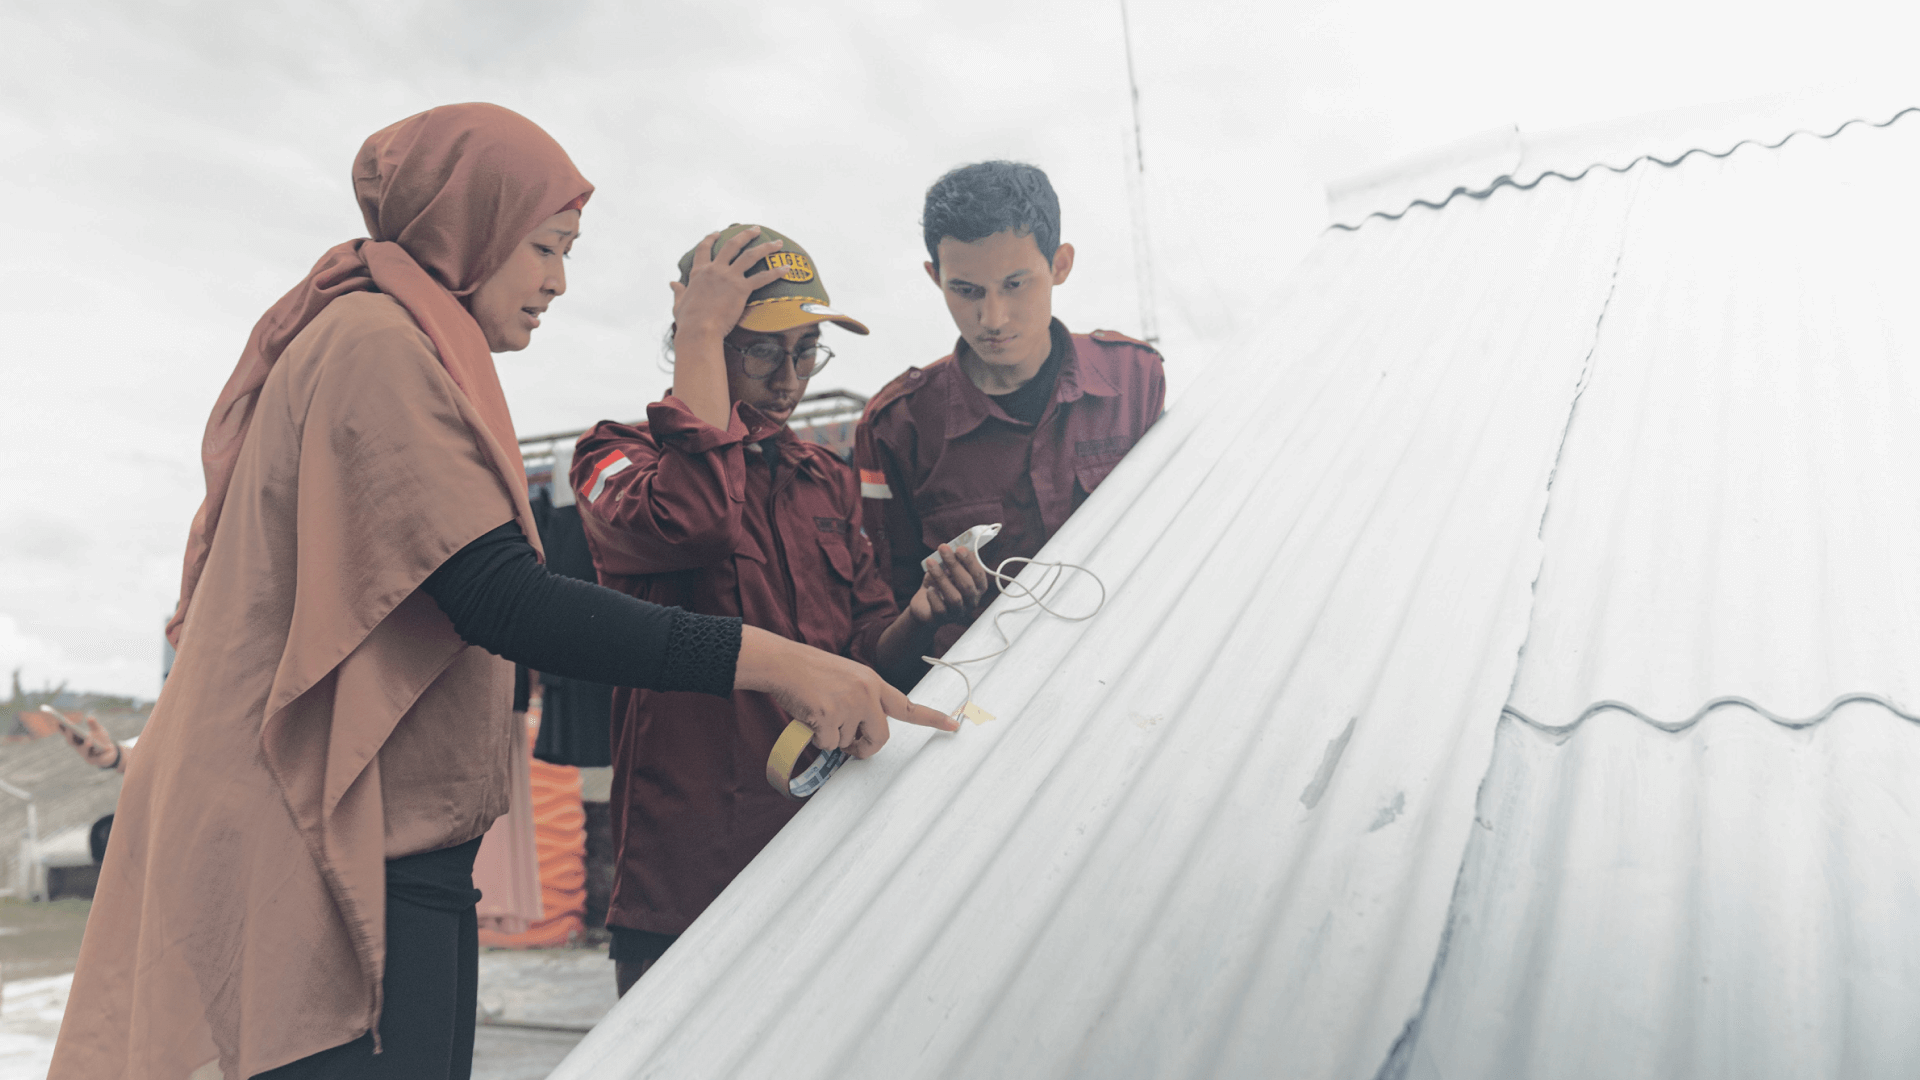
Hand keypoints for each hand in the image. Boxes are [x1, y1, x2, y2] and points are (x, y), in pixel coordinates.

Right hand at [61, 714, 120, 769]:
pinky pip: (94, 756)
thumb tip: (89, 717)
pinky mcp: (93, 761)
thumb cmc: (101, 740)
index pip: (68, 734)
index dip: (62, 729)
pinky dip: (99, 750)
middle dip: (69, 736)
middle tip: (70, 729)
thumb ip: (94, 724)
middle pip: (71, 742)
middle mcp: (78, 747)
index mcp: (77, 739)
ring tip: (89, 737)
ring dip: (85, 744)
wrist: (111, 752)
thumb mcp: (99, 730)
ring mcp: (85, 755)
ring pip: (82, 750)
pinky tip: (105, 747)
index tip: (58, 721)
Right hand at [669, 226, 787, 342]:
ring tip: (777, 243)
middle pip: (732, 245)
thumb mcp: (679, 303)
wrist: (699, 330)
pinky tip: (788, 268)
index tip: (717, 233)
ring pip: (750, 256)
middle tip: (756, 229)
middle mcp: (715, 270)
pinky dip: (776, 272)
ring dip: (765, 247)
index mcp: (699, 272)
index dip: (710, 239)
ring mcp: (729, 277)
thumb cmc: (688, 321)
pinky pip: (762, 277)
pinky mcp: (741, 289)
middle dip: (746, 235)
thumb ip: (678, 291)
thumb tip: (672, 283)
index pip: (704, 249)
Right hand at [735, 626, 958, 758]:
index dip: (931, 719)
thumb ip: (861, 701)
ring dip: (833, 738)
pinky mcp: (829, 717)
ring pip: (848, 743)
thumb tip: (860, 737)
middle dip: (865, 748)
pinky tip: (809, 717)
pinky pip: (828, 745)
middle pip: (880, 738)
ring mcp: (849, 705)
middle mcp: (867, 693)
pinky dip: (817, 739)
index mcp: (873, 682)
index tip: (954, 726)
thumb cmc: (809, 671)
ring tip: (818, 712)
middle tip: (850, 748)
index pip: (907, 706)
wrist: (783, 662)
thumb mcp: (846, 678)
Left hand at [909, 544, 991, 626]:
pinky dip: (934, 597)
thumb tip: (954, 548)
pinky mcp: (943, 619)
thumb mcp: (946, 569)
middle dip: (954, 565)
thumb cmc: (939, 582)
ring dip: (941, 578)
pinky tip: (929, 588)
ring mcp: (958, 612)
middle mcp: (971, 601)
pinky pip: (940, 609)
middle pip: (967, 585)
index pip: (978, 575)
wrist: (923, 603)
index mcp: (977, 588)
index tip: (959, 548)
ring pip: (954, 598)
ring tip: (930, 563)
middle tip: (942, 549)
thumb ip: (953, 560)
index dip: (970, 561)